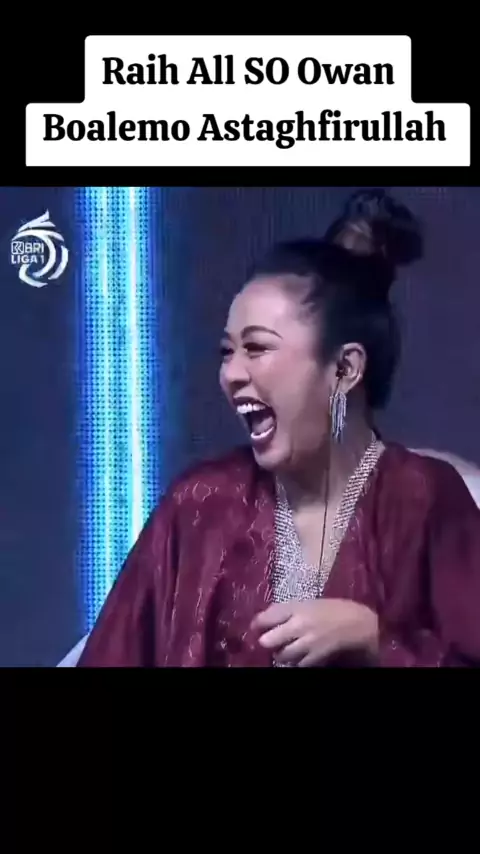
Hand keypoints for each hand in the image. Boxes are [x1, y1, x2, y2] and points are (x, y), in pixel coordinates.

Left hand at [251, 599, 378, 666]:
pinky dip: (295, 663)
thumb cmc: (332, 609)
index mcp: (296, 607)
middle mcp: (299, 625)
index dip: (257, 624)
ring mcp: (307, 643)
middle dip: (266, 642)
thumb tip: (265, 618)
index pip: (265, 617)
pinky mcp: (315, 658)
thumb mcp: (308, 603)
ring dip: (280, 654)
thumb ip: (287, 610)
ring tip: (286, 650)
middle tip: (269, 641)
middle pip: (268, 640)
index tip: (256, 627)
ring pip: (280, 656)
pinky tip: (299, 657)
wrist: (358, 623)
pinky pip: (297, 665)